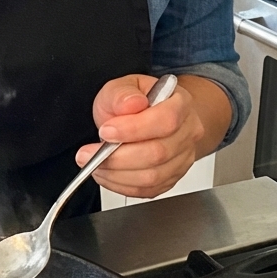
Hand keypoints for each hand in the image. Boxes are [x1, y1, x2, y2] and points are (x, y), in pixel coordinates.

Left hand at [75, 73, 206, 199]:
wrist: (149, 118)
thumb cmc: (137, 102)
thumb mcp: (123, 86)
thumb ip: (122, 93)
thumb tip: (131, 103)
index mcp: (180, 104)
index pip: (165, 120)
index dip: (133, 129)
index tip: (106, 131)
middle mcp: (187, 133)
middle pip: (158, 153)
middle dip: (118, 157)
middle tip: (89, 153)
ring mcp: (182, 158)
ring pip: (152, 176)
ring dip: (116, 174)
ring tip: (94, 164)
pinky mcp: (171, 179)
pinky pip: (147, 190)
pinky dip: (121, 185)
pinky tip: (107, 174)